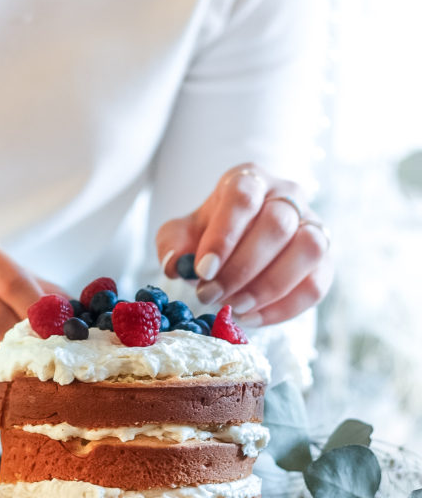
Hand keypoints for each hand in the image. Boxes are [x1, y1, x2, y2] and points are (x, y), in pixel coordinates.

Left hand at [156, 163, 331, 325]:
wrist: (236, 247)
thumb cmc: (209, 237)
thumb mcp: (182, 234)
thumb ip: (172, 244)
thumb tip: (174, 265)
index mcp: (249, 180)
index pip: (243, 197)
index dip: (224, 236)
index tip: (203, 270)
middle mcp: (287, 196)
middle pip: (278, 224)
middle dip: (242, 268)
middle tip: (211, 296)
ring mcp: (313, 226)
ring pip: (308, 250)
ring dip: (269, 286)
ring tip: (235, 306)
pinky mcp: (324, 261)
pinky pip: (315, 285)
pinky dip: (283, 308)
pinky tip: (252, 317)